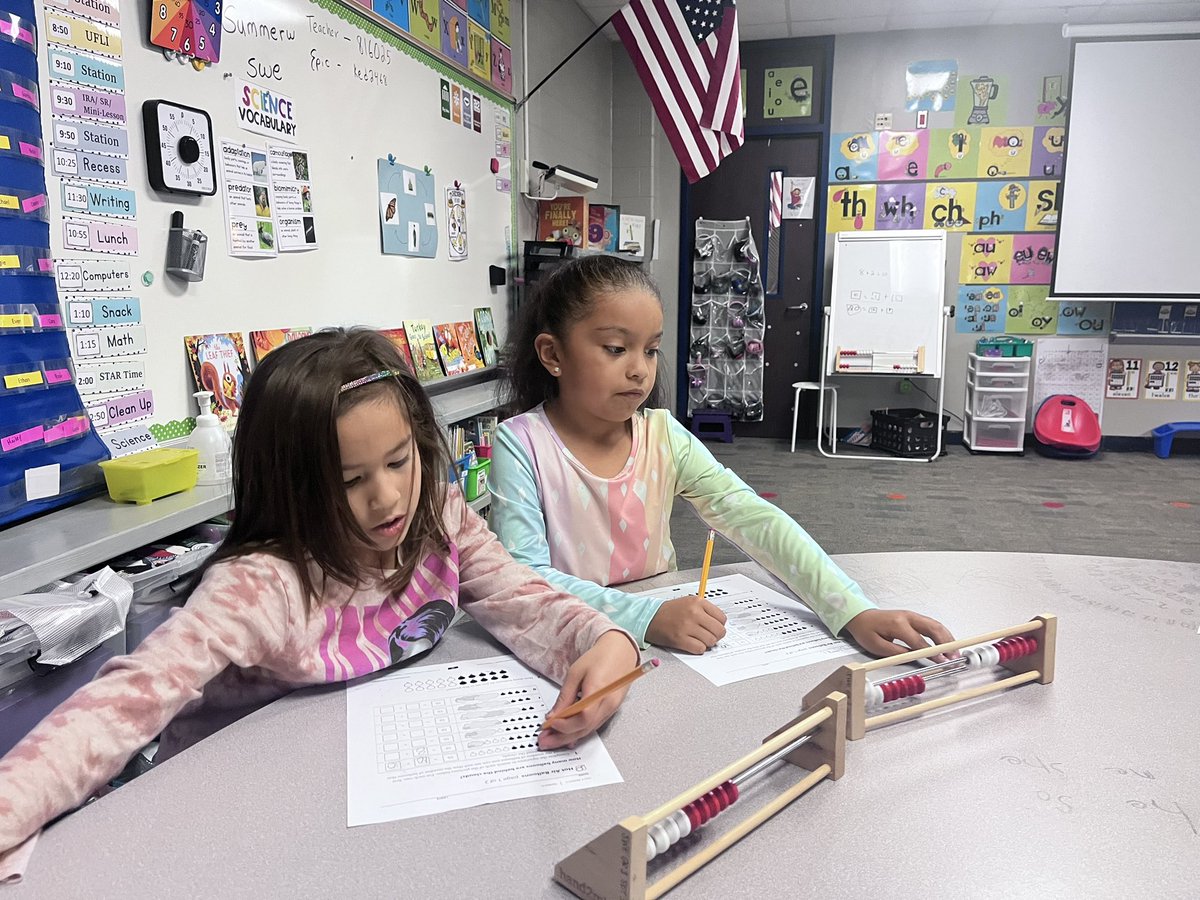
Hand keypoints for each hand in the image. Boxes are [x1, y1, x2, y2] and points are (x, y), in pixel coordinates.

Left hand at [538, 631, 639, 750]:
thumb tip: (553, 715)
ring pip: (588, 730)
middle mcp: (608, 704)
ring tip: (552, 740)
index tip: (548, 724)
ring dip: (569, 738)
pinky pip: (593, 726)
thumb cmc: (599, 658)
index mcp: (598, 692)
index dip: (564, 724)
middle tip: (544, 742)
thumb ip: (565, 697)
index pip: (582, 717)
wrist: (620, 652)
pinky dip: (579, 732)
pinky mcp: (610, 710)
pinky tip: (568, 737)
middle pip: (584, 729)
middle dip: (562, 738)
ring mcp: (611, 709)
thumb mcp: (575, 673)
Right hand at [645, 595, 727, 653]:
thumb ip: (705, 610)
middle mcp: (693, 613)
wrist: (649, 618)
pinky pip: (700, 648)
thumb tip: (720, 624)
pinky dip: (698, 649)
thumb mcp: (689, 602)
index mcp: (697, 602)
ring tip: (699, 639)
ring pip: (711, 641)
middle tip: (709, 635)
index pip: (722, 618)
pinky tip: (692, 644)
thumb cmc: (669, 611)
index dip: (719, 625)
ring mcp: (687, 626)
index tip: (714, 627)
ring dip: (707, 643)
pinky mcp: (680, 639)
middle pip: (719, 630)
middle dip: (716, 635)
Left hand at [844, 609, 955, 661]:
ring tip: (954, 652)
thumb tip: (915, 658)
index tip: (941, 661)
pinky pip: (932, 624)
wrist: (861, 616)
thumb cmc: (867, 630)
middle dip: (946, 643)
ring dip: (948, 638)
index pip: (920, 641)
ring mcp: (912, 615)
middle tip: (954, 657)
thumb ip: (896, 652)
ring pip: (936, 624)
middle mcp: (907, 617)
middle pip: (933, 628)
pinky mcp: (914, 617)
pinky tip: (948, 643)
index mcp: (897, 624)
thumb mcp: (876, 646)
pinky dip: (943, 634)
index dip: (932, 653)